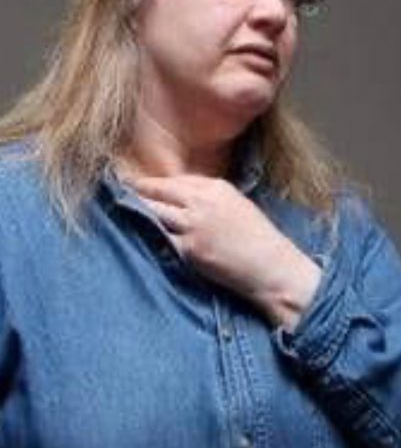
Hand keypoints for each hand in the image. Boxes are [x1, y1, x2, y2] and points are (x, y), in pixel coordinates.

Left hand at [135, 175, 320, 328]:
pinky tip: (134, 232)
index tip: (134, 182)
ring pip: (154, 211)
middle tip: (116, 188)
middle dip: (137, 190)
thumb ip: (209, 198)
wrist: (272, 267)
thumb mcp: (236, 205)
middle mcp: (202, 201)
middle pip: (159, 191)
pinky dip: (147, 234)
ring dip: (135, 209)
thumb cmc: (259, 238)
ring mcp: (194, 225)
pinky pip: (161, 238)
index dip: (152, 182)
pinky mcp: (190, 249)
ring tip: (117, 207)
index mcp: (216, 187)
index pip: (174, 181)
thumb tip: (181, 199)